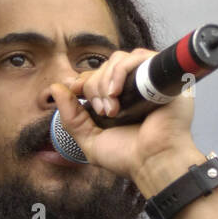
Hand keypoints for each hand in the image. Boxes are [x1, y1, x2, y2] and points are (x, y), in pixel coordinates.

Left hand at [49, 50, 203, 188]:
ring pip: (119, 59)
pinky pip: (138, 57)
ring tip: (111, 107)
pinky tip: (116, 92)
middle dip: (94, 87)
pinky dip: (121, 70)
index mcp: (119, 101)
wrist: (154, 162)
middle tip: (103, 112)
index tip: (75, 92)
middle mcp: (133, 88)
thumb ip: (70, 116)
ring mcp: (148, 80)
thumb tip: (54, 88)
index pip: (96, 75)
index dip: (83, 81)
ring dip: (107, 80)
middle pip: (105, 67)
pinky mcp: (163, 75)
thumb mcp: (90, 140)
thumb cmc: (128, 157)